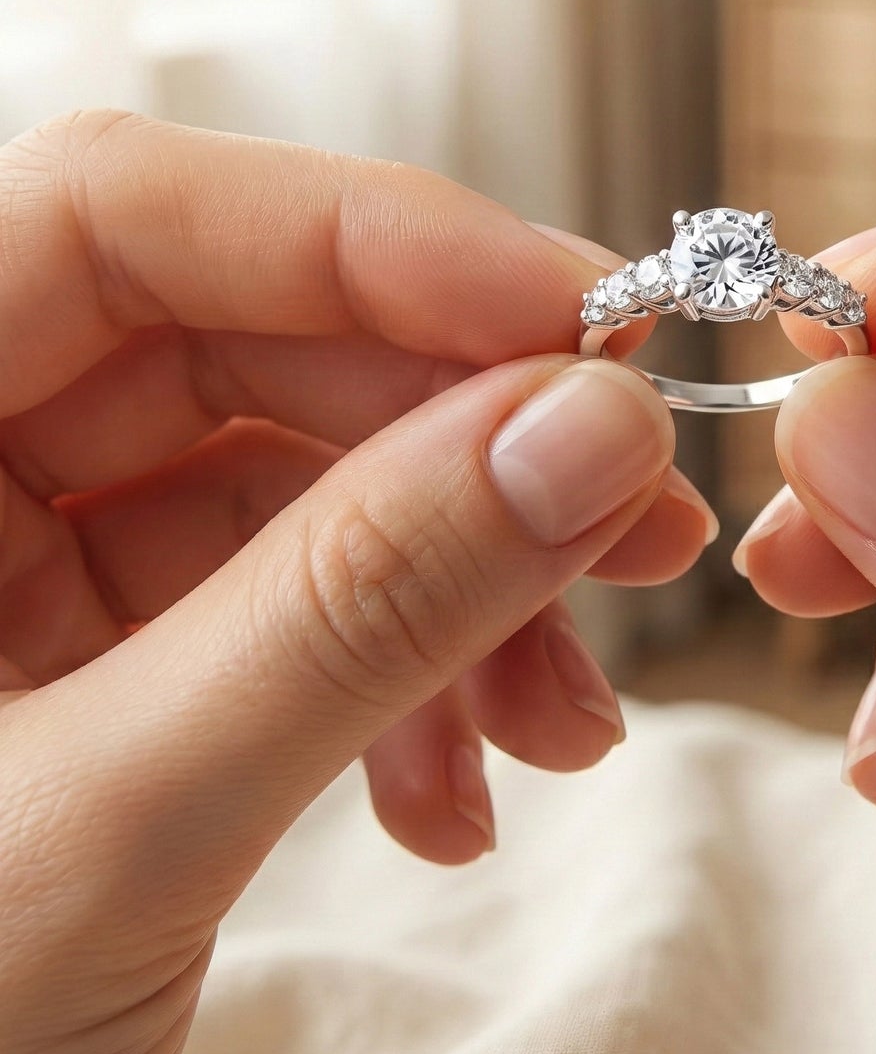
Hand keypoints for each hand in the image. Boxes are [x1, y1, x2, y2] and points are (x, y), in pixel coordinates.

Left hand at [0, 111, 709, 1053]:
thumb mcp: (105, 836)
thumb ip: (352, 611)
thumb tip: (587, 433)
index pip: (120, 217)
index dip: (368, 241)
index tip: (579, 322)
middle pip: (250, 349)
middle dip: (467, 438)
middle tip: (636, 516)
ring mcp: (25, 577)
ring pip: (306, 488)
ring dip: (470, 589)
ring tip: (565, 721)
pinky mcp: (115, 671)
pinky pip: (305, 608)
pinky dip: (415, 683)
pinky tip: (462, 793)